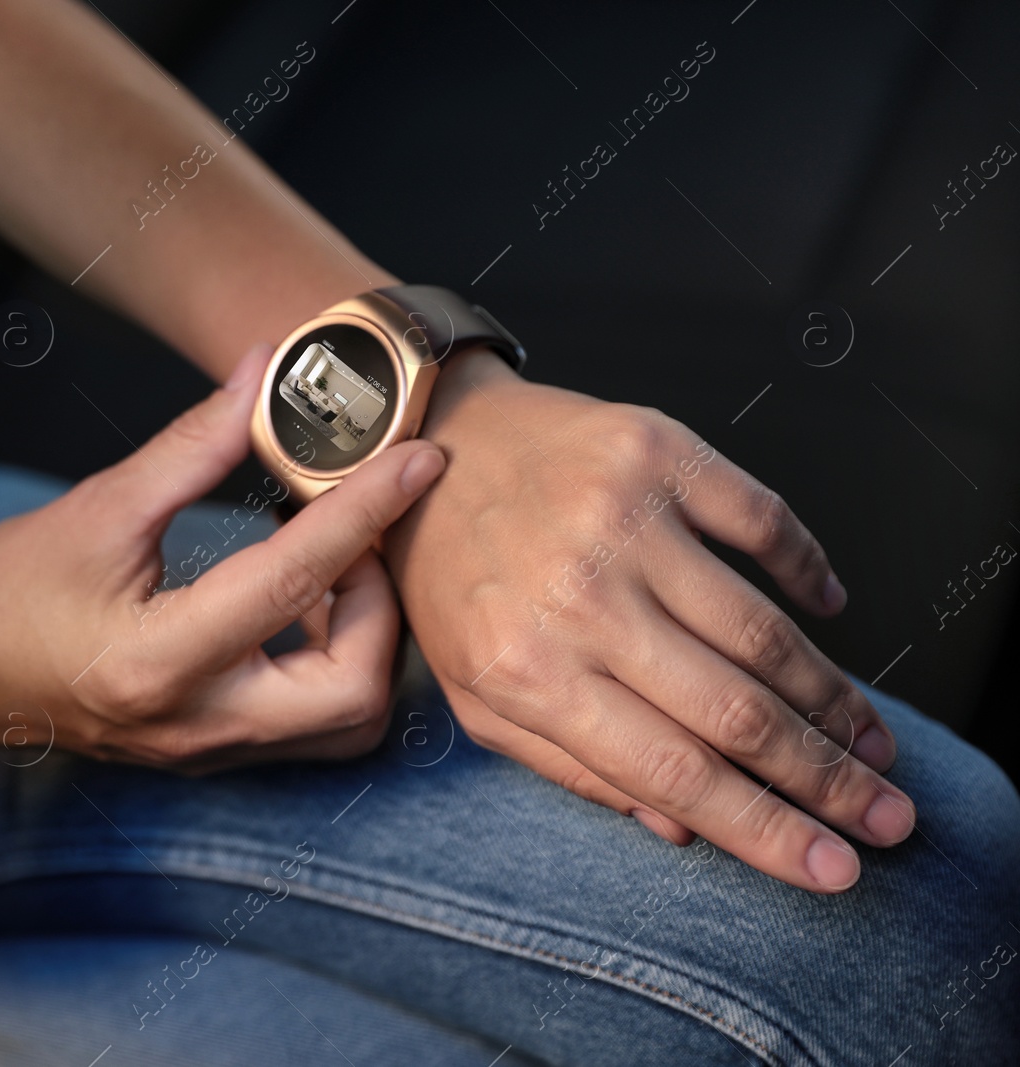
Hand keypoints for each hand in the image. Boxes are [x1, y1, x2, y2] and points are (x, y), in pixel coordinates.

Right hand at [0, 347, 446, 773]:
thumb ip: (190, 447)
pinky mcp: (207, 749)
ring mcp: (205, 748)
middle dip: (383, 608)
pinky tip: (301, 603)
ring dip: (366, 642)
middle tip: (360, 537)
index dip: (367, 510)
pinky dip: (332, 662)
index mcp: (160, 659)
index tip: (418, 460)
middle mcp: (196, 720)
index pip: (294, 579)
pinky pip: (307, 723)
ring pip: (345, 723)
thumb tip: (259, 379)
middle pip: (356, 693)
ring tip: (332, 568)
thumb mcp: (95, 509)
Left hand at [382, 351, 915, 892]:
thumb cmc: (451, 578)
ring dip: (833, 697)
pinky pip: (765, 522)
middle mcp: (576, 597)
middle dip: (826, 776)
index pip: (673, 770)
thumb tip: (681, 827)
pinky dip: (810, 572)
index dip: (764, 829)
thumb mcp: (474, 691)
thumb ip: (569, 765)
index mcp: (526, 669)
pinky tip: (828, 611)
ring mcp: (620, 519)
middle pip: (736, 710)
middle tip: (887, 814)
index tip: (835, 866)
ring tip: (871, 738)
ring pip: (762, 630)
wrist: (431, 445)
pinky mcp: (654, 452)